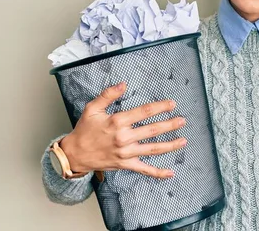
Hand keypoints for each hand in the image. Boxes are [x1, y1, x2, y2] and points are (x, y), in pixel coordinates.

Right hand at [60, 82, 186, 178]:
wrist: (75, 154)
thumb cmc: (84, 130)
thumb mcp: (92, 108)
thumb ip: (108, 95)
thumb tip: (123, 84)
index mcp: (117, 122)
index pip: (144, 112)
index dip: (160, 107)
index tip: (172, 104)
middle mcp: (124, 138)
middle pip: (153, 130)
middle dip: (170, 125)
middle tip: (182, 120)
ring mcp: (126, 153)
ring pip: (152, 149)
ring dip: (170, 145)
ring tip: (183, 140)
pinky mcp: (125, 164)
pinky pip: (144, 170)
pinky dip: (158, 173)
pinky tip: (170, 173)